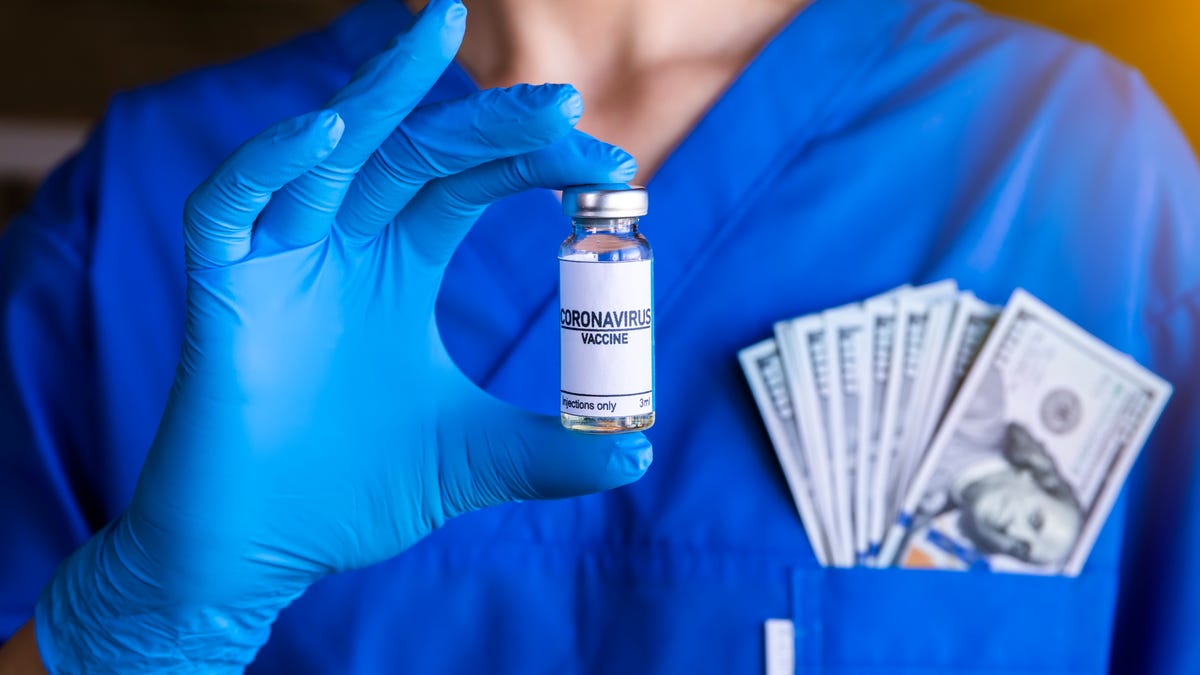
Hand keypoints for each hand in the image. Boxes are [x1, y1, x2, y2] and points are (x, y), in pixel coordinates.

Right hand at [34, 1, 650, 670]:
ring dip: (381, 92)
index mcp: (398, 271)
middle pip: (412, 152)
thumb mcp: (472, 463)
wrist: (260, 554)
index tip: (614, 171)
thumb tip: (638, 454)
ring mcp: (279, 262)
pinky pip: (229, 206)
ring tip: (438, 31)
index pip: (470, 185)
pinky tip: (329, 130)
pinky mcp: (220, 291)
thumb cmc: (351, 497)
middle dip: (486, 120)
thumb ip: (551, 455)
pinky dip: (269, 163)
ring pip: (325, 151)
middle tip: (565, 104)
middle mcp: (342, 249)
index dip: (535, 165)